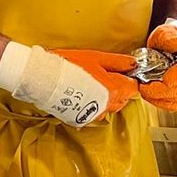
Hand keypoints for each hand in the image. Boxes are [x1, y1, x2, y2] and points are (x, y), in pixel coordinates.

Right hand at [0, 42, 138, 126]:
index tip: (121, 72)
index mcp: (114, 91)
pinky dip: (91, 104)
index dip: (128, 78)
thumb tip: (133, 62)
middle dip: (117, 88)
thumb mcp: (97, 58)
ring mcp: (93, 114)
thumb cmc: (69, 66)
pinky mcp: (80, 119)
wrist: (44, 77)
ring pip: (108, 107)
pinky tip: (82, 93)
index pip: (133, 88)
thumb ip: (119, 62)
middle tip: (103, 75)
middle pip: (122, 99)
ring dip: (104, 97)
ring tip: (90, 83)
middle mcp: (106, 106)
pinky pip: (93, 112)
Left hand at [138, 21, 176, 111]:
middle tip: (144, 86)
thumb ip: (168, 36)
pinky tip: (151, 95)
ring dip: (160, 98)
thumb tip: (175, 44)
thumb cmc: (169, 39)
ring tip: (145, 90)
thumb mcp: (166, 31)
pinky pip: (175, 105)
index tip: (159, 79)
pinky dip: (162, 103)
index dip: (176, 77)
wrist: (172, 45)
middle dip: (161, 91)